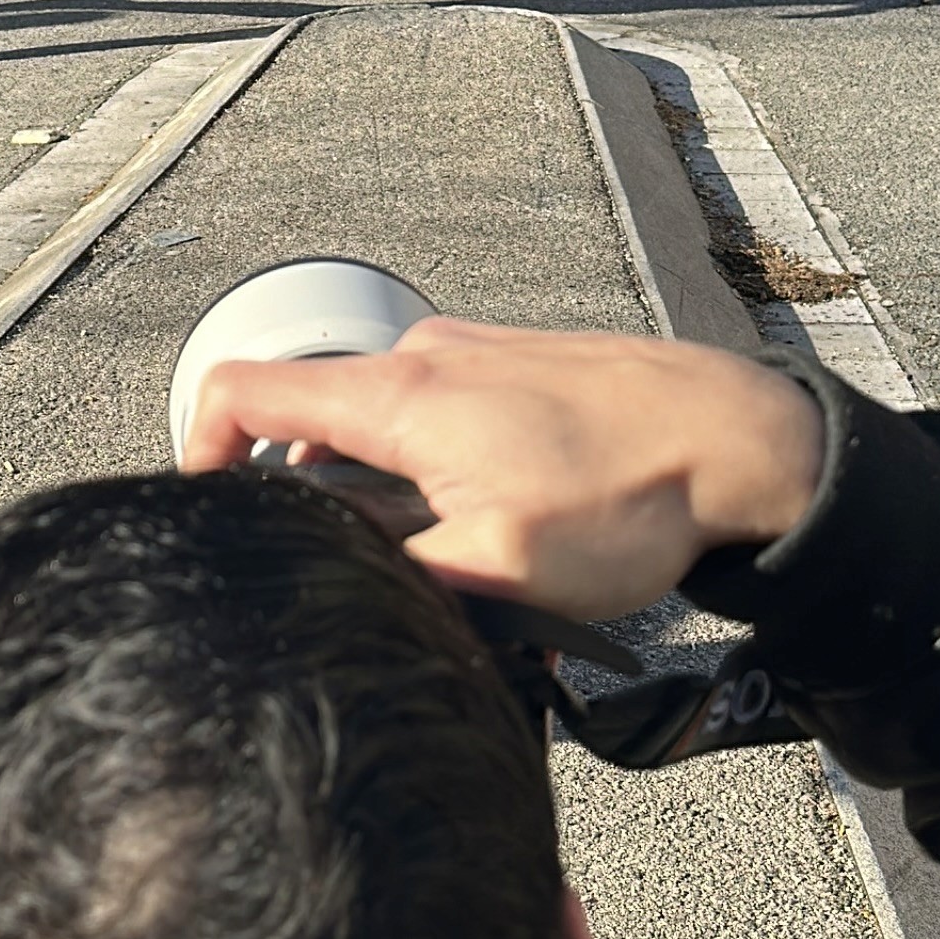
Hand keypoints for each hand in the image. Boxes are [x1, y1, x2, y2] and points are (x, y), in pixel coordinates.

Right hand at [180, 319, 823, 622]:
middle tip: (359, 582)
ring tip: (455, 575)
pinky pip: (443, 422)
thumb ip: (394, 571)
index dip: (198, 451)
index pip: (243, 392)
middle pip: (313, 426)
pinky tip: (503, 536)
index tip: (210, 517)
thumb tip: (328, 574)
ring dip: (393, 501)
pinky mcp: (516, 368)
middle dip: (319, 506)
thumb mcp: (497, 568)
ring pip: (385, 433)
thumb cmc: (629, 498)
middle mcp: (421, 359)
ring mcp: (472, 356)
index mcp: (396, 398)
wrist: (741, 437)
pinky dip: (441, 477)